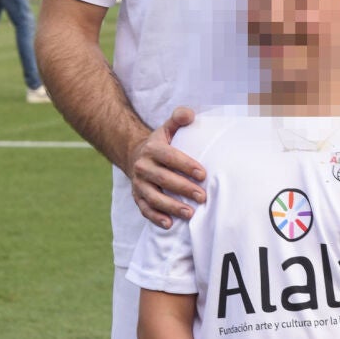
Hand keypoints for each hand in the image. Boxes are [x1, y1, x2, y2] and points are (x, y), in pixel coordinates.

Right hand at [128, 107, 205, 228]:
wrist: (136, 156)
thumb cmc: (161, 144)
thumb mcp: (167, 129)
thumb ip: (179, 118)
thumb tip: (189, 114)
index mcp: (152, 149)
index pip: (170, 157)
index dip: (186, 166)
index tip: (203, 174)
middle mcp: (142, 167)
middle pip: (163, 179)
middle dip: (184, 189)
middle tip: (203, 197)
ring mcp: (138, 184)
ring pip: (154, 197)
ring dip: (171, 207)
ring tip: (190, 213)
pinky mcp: (137, 197)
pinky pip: (145, 210)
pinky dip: (156, 218)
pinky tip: (170, 224)